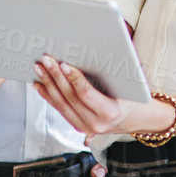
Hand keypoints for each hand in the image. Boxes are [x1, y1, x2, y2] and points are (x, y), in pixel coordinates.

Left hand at [32, 56, 172, 138]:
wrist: (136, 119)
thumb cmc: (135, 98)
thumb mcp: (130, 85)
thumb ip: (114, 71)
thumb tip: (97, 49)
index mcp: (110, 113)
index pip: (86, 94)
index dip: (74, 79)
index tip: (64, 64)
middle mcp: (95, 124)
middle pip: (70, 97)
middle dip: (56, 76)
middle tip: (46, 60)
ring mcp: (84, 127)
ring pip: (61, 103)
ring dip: (48, 84)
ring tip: (39, 67)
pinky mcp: (77, 125)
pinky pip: (59, 108)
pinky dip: (48, 95)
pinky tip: (39, 83)